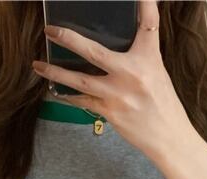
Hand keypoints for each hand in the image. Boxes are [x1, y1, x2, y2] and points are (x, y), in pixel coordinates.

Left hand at [32, 0, 191, 162]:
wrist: (169, 137)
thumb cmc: (163, 105)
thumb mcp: (158, 72)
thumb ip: (141, 55)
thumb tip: (120, 45)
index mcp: (148, 59)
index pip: (148, 25)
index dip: (145, 5)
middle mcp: (131, 74)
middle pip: (94, 52)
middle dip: (69, 39)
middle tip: (50, 30)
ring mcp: (118, 95)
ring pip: (80, 81)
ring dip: (56, 73)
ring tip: (38, 66)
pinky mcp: (110, 112)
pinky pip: (84, 101)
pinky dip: (69, 96)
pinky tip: (57, 91)